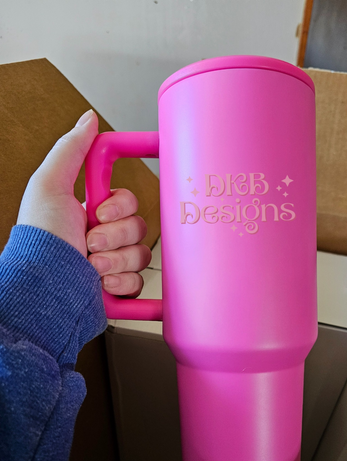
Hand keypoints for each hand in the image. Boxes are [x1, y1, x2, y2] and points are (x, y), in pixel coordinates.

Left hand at [17, 110, 150, 296]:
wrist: (42, 289)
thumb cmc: (39, 240)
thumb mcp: (49, 186)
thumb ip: (71, 150)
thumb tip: (89, 119)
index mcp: (91, 214)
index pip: (127, 200)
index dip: (121, 203)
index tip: (103, 209)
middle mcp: (104, 238)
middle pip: (138, 226)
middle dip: (114, 235)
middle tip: (89, 240)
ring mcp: (113, 264)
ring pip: (141, 254)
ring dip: (115, 260)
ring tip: (91, 265)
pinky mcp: (119, 289)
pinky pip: (140, 281)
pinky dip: (122, 283)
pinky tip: (102, 284)